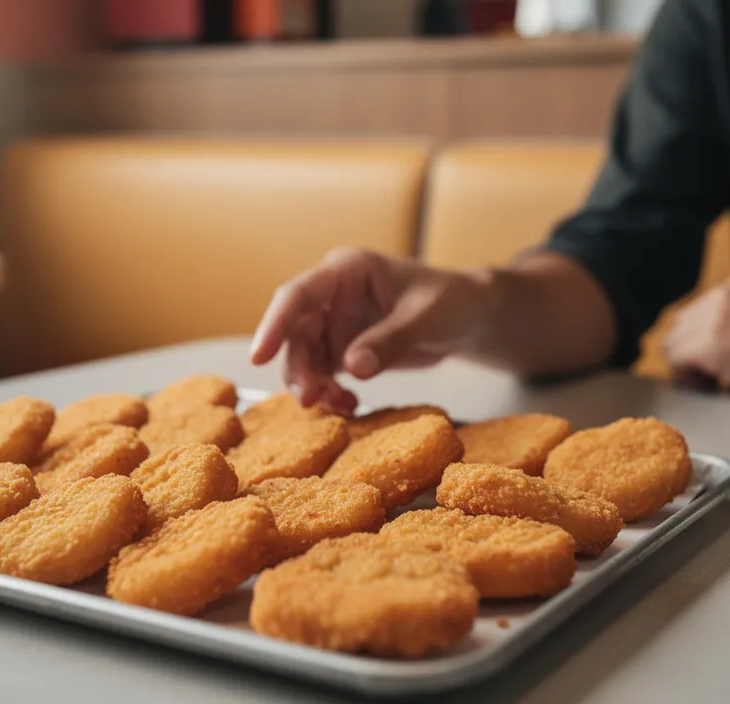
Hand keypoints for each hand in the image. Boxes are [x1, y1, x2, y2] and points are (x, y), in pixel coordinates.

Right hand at [249, 247, 491, 411]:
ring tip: (342, 405)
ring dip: (314, 385)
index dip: (274, 325)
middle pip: (295, 333)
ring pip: (304, 358)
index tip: (258, 357)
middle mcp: (332, 296)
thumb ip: (390, 340)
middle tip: (311, 399)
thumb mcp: (426, 318)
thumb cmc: (453, 301)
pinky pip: (323, 374)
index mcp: (346, 271)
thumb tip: (352, 367)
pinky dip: (330, 393)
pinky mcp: (343, 349)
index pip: (298, 295)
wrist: (471, 318)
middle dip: (298, 368)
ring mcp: (335, 323)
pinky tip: (349, 405)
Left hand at [663, 275, 729, 400]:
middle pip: (678, 328)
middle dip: (690, 353)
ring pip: (673, 344)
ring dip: (688, 366)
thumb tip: (705, 349)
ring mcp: (714, 317)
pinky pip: (677, 361)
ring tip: (718, 382)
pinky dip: (689, 377)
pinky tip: (717, 384)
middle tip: (715, 377)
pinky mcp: (712, 342)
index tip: (716, 364)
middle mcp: (721, 295)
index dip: (698, 344)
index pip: (693, 315)